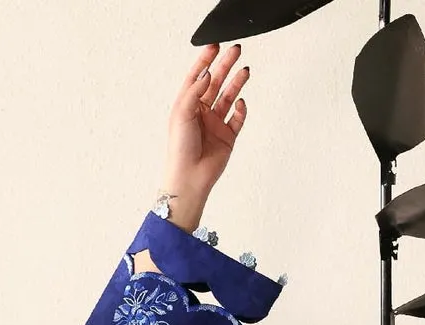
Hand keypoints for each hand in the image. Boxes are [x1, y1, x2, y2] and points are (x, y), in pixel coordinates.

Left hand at [159, 41, 250, 227]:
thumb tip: (207, 73)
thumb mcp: (181, 114)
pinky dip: (241, 110)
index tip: (215, 45)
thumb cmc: (179, 150)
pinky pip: (237, 119)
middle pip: (216, 82)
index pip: (198, 77)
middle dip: (226, 65)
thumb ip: (195, 91)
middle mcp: (202, 112)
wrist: (189, 178)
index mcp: (187, 105)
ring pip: (228, 97)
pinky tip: (241, 102)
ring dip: (236, 83)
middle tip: (236, 51)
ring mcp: (215, 124)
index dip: (206, 60)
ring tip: (245, 70)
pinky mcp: (227, 137)